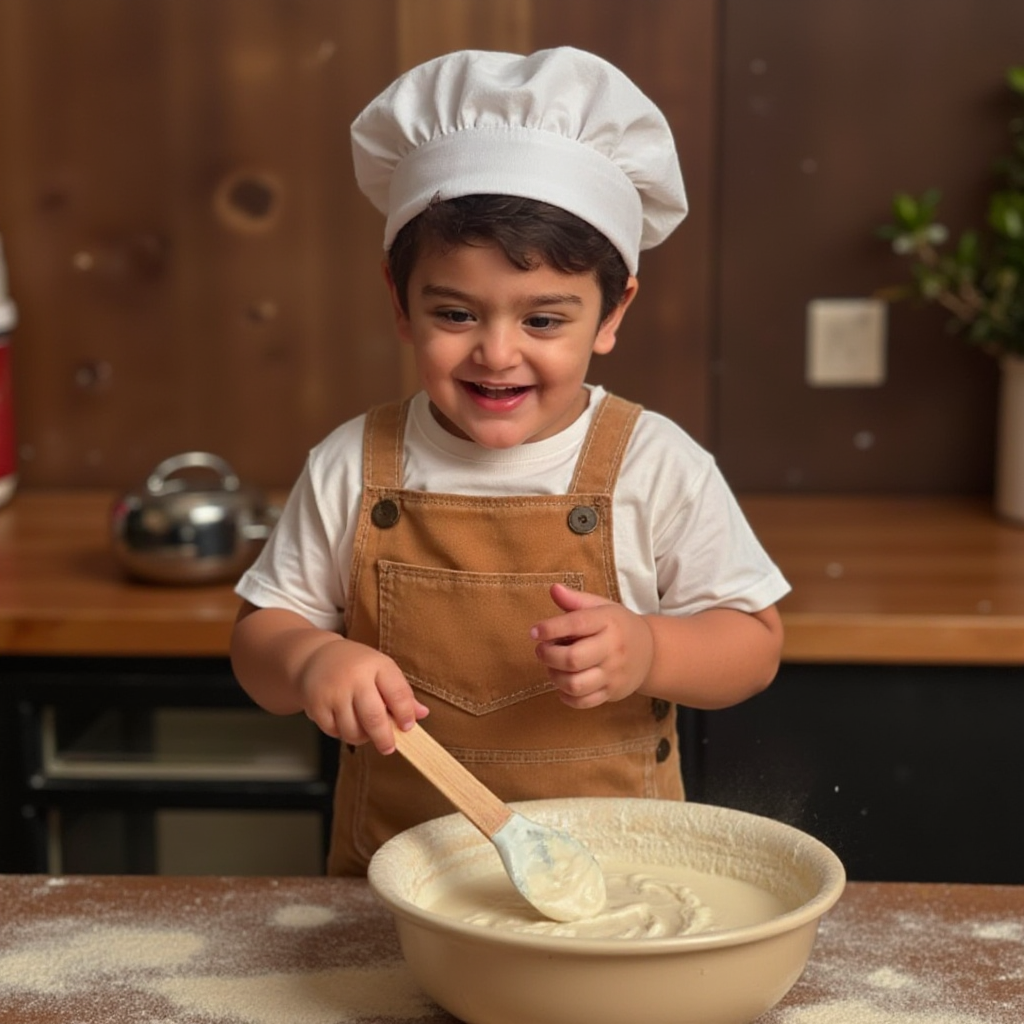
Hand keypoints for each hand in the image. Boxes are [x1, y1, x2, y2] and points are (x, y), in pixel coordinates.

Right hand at [297, 637, 428, 754]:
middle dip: (384, 738)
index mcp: (376, 665)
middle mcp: (354, 677)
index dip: (406, 714)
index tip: (408, 727)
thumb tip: (422, 714)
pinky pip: (334, 732)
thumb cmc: (356, 666)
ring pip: (353, 730)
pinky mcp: (316, 705)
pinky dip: (343, 733)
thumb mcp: (382, 670)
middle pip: (374, 717)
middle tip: (389, 747)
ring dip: (362, 738)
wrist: (316, 656)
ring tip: (365, 730)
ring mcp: (333, 692)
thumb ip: (401, 693)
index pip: (397, 693)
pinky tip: (345, 722)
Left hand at [530, 583, 654, 708]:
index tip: (534, 631)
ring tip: (552, 667)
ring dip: (554, 677)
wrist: (651, 652)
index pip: (577, 624)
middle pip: (573, 659)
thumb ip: (576, 600)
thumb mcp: (601, 607)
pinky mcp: (612, 693)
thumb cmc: (618, 626)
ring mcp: (613, 674)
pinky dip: (566, 697)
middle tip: (541, 650)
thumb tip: (554, 589)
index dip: (551, 628)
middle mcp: (612, 649)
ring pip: (575, 684)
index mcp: (608, 622)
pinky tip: (562, 685)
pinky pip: (584, 702)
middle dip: (548, 655)